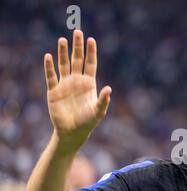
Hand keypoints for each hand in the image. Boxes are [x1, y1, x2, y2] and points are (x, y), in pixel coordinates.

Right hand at [44, 30, 110, 148]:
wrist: (72, 132)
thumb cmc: (88, 122)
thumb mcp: (98, 111)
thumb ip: (103, 100)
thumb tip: (109, 89)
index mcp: (89, 84)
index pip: (90, 64)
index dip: (91, 52)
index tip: (91, 39)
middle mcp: (77, 81)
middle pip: (77, 60)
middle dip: (77, 47)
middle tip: (77, 32)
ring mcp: (65, 85)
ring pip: (64, 65)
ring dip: (63, 53)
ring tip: (63, 40)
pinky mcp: (54, 91)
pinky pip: (51, 76)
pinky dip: (49, 67)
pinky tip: (48, 56)